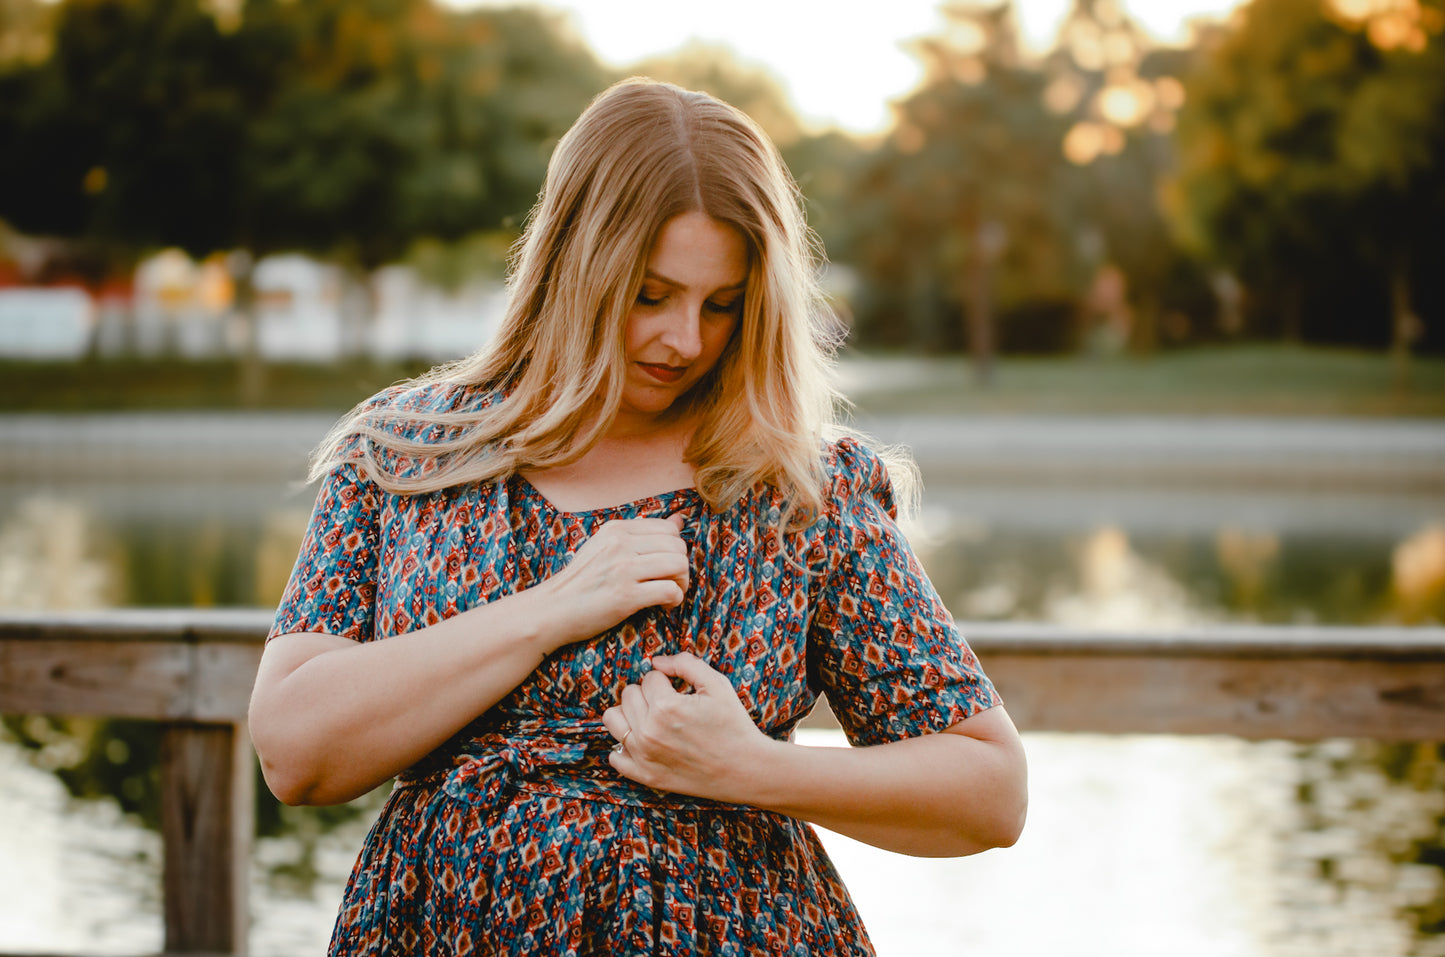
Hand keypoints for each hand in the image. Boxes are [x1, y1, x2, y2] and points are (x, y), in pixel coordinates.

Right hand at [532, 514, 687, 651]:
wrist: (552, 609)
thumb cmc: (581, 581)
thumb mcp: (606, 548)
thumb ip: (641, 534)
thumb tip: (680, 519)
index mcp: (616, 529)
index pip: (668, 529)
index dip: (674, 550)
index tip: (665, 567)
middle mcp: (620, 544)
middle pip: (677, 546)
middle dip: (681, 567)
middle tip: (671, 583)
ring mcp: (623, 569)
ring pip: (678, 565)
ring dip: (681, 583)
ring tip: (669, 594)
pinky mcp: (626, 596)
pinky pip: (670, 591)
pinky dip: (674, 600)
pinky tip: (664, 606)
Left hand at [602, 652, 773, 804]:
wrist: (746, 769)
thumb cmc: (734, 724)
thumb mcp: (717, 684)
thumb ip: (685, 664)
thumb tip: (656, 661)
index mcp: (666, 707)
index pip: (649, 678)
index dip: (667, 681)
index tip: (682, 693)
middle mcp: (649, 732)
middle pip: (628, 695)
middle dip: (648, 694)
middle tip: (670, 705)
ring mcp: (644, 756)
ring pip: (613, 720)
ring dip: (630, 714)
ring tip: (651, 719)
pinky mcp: (645, 776)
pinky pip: (615, 756)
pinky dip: (625, 746)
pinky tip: (646, 742)